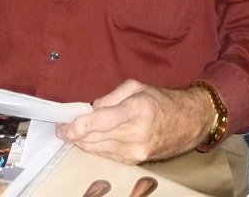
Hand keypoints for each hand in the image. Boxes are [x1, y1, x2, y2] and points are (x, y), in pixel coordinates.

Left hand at [55, 80, 211, 163]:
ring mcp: (134, 152)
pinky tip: (92, 137)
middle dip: (74, 134)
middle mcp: (135, 135)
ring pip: (96, 149)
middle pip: (93, 139)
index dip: (78, 126)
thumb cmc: (160, 101)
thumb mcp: (135, 87)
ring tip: (74, 131)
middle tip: (61, 126)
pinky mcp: (133, 162)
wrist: (187, 123)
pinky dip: (96, 146)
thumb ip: (109, 97)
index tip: (63, 125)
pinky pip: (105, 154)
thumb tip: (89, 111)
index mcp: (135, 110)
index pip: (100, 122)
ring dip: (82, 141)